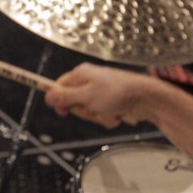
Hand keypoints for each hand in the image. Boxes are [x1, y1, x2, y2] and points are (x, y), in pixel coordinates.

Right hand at [44, 63, 159, 127]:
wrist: (146, 98)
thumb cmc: (117, 94)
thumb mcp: (86, 97)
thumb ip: (65, 97)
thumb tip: (47, 95)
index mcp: (81, 74)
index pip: (59, 86)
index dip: (59, 101)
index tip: (63, 112)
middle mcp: (89, 81)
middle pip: (73, 102)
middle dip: (84, 111)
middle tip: (94, 109)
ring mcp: (100, 92)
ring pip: (88, 111)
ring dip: (98, 116)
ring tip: (110, 112)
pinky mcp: (110, 101)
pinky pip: (101, 114)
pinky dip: (108, 117)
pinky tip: (117, 114)